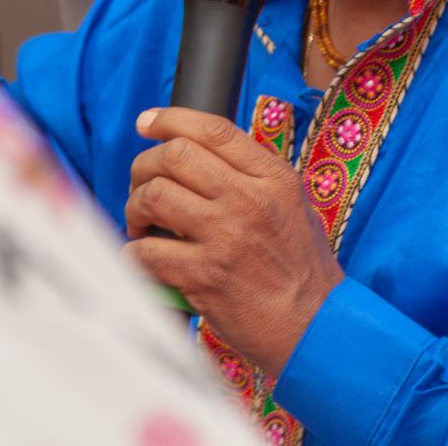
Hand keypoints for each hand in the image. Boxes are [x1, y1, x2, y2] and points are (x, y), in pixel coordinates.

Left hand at [125, 106, 342, 377]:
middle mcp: (249, 200)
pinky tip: (141, 258)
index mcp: (273, 178)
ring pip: (155, 196)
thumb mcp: (292, 205)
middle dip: (145, 166)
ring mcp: (225, 237)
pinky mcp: (204, 276)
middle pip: (175, 155)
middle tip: (142, 186)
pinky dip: (134, 253)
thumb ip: (253, 176)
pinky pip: (147, 252)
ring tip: (142, 224)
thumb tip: (197, 153)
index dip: (170, 119)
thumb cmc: (301, 269)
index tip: (147, 123)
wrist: (313, 327)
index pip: (213, 129)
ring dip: (136, 208)